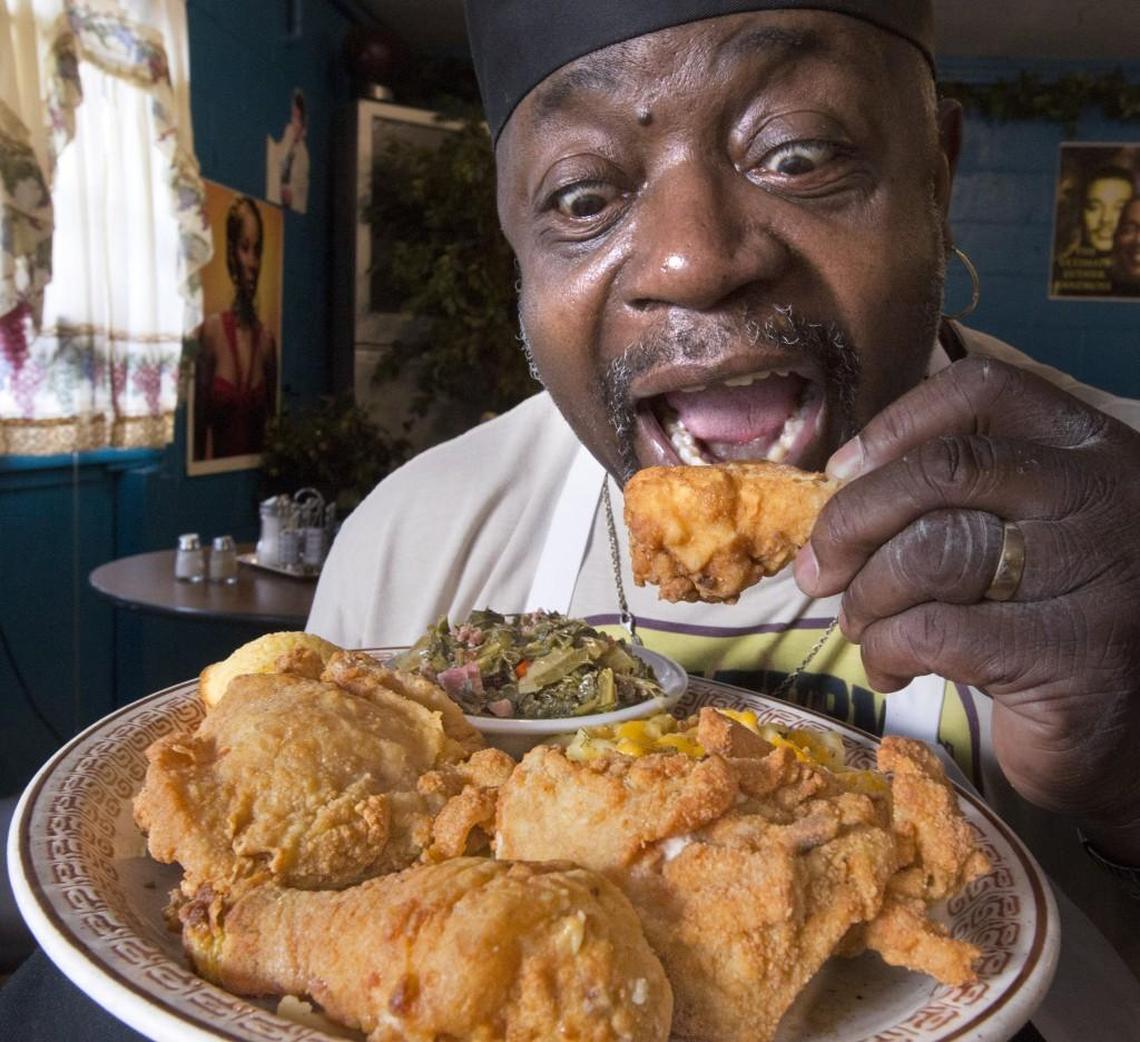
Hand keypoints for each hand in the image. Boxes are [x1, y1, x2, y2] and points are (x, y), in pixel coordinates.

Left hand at [794, 356, 1139, 857]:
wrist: (1125, 737)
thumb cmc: (1045, 622)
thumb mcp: (1017, 533)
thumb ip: (953, 496)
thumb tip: (835, 487)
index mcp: (1086, 450)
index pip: (982, 391)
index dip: (893, 425)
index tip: (841, 474)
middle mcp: (1104, 495)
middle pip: (942, 470)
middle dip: (852, 519)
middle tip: (819, 569)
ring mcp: (1098, 573)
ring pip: (932, 551)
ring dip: (867, 596)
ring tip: (863, 628)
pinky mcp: (1077, 655)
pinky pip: (934, 631)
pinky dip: (886, 650)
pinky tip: (889, 669)